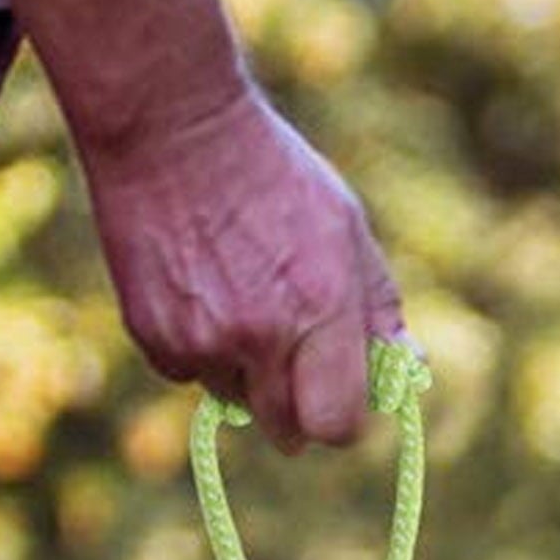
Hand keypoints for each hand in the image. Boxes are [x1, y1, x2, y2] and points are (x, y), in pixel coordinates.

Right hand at [75, 83, 401, 448]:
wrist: (170, 128)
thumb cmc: (271, 176)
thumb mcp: (345, 229)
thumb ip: (377, 309)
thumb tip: (407, 370)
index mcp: (320, 310)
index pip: (338, 424)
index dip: (343, 419)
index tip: (342, 398)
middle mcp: (262, 335)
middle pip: (288, 430)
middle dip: (298, 408)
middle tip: (295, 363)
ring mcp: (202, 340)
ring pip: (236, 401)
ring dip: (246, 375)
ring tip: (239, 299)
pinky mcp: (153, 337)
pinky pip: (188, 376)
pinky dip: (198, 350)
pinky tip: (198, 291)